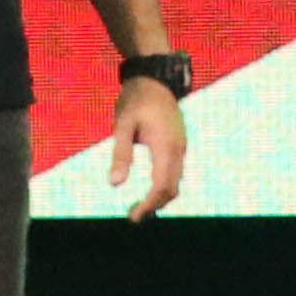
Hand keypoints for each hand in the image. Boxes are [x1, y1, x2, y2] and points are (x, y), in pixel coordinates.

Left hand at [108, 73, 189, 220]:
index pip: (161, 185)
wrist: (154, 79)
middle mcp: (178, 149)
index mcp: (165, 146)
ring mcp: (181, 147)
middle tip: (133, 216)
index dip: (149, 204)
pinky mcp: (178, 145)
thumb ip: (120, 154)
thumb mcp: (122, 125)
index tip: (133, 217)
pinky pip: (175, 173)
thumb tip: (114, 184)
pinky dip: (164, 187)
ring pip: (175, 182)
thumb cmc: (135, 100)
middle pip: (172, 189)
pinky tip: (149, 191)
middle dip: (154, 206)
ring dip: (160, 198)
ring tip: (140, 209)